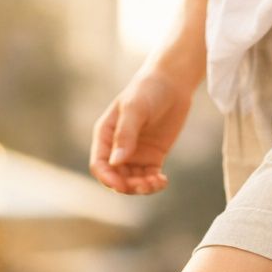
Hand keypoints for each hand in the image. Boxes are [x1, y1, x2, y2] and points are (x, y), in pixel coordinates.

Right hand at [89, 64, 195, 194]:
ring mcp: (135, 154)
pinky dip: (154, 183)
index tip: (121, 185)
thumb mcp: (134, 110)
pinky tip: (163, 180)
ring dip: (143, 187)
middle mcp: (117, 148)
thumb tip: (116, 162)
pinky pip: (149, 178)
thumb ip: (125, 135)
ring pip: (133, 181)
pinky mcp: (152, 157)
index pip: (99, 165)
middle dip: (128, 186)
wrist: (172, 84)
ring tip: (157, 182)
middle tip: (145, 184)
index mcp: (105, 135)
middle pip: (116, 178)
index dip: (107, 178)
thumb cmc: (148, 91)